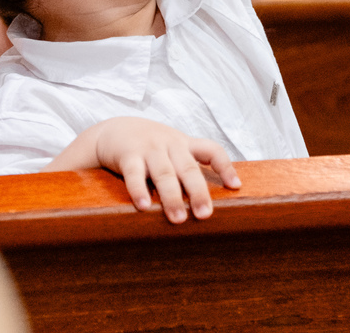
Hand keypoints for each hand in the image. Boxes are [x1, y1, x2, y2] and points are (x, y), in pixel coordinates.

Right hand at [92, 117, 240, 222]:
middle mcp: (170, 144)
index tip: (235, 186)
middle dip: (198, 192)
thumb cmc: (148, 146)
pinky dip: (139, 190)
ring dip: (172, 197)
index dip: (225, 166)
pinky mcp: (127, 155)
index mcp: (184, 144)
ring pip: (164, 173)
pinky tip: (144, 206)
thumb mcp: (172, 149)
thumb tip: (208, 202)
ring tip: (178, 218)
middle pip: (188, 168)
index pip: (211, 150)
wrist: (113, 130)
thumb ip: (188, 166)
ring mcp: (149, 149)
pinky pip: (134, 173)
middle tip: (205, 214)